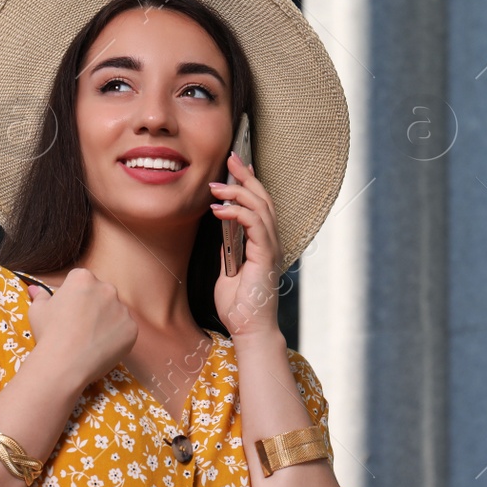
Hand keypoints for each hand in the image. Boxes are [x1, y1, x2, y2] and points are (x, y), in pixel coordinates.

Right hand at [24, 267, 136, 390]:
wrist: (64, 363)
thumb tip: (35, 289)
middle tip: (80, 327)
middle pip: (101, 294)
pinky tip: (101, 348)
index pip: (81, 281)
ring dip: (106, 322)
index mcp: (83, 278)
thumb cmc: (48, 334)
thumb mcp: (38, 311)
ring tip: (90, 340)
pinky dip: (116, 338)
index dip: (74, 297)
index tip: (69, 312)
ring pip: (115, 312)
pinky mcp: (132, 328)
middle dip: (93, 307)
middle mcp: (106, 288)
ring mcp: (122, 309)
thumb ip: (41, 296)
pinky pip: (125, 330)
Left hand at [209, 152, 282, 337]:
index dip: (249, 182)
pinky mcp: (265, 255)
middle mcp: (270, 242)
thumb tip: (222, 232)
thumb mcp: (228, 271)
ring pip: (260, 207)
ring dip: (237, 191)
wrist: (249, 329)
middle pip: (262, 198)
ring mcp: (270, 248)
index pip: (259, 205)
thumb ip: (229, 250)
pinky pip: (254, 224)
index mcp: (263, 243)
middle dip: (246, 175)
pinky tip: (219, 209)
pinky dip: (237, 212)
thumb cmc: (240, 306)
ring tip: (216, 184)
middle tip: (231, 157)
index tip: (235, 166)